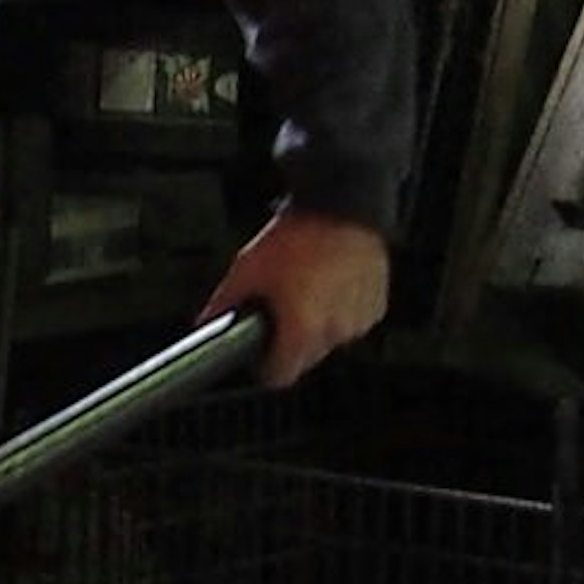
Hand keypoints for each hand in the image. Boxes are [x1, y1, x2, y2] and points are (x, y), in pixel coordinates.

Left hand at [202, 204, 390, 387]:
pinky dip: (338, 312)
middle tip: (278, 313)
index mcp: (302, 330)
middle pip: (305, 358)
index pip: (281, 375)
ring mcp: (358, 320)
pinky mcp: (375, 307)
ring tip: (303, 293)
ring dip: (316, 326)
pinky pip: (351, 322)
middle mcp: (335, 330)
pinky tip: (327, 287)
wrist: (340, 207)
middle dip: (289, 342)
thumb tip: (208, 322)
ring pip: (329, 340)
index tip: (258, 355)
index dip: (264, 366)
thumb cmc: (297, 237)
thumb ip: (224, 304)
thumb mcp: (247, 270)